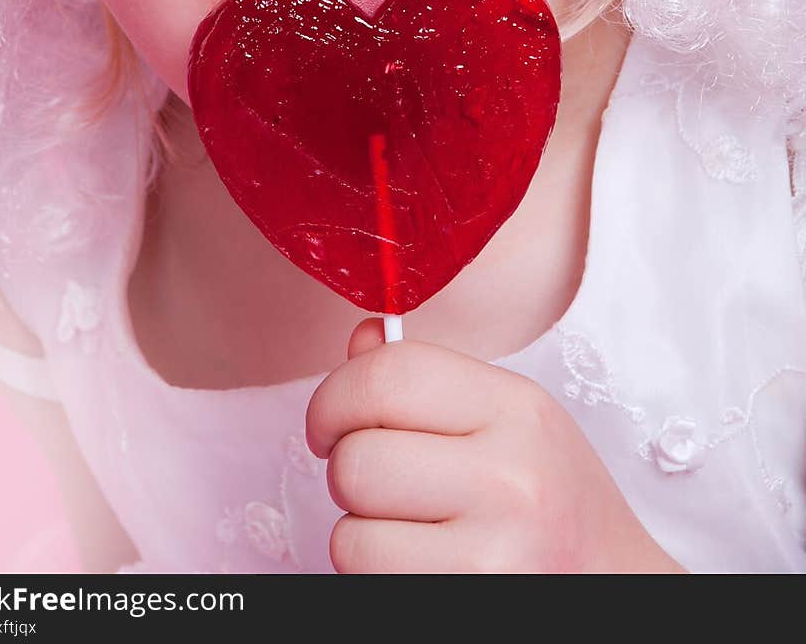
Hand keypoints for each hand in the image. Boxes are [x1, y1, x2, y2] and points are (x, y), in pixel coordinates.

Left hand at [306, 319, 686, 573]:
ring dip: (362, 536)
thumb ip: (429, 380)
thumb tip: (360, 342)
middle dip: (350, 474)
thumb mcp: (510, 422)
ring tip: (414, 533)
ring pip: (350, 534)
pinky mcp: (469, 606)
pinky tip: (424, 567)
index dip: (335, 397)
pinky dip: (376, 578)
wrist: (617, 589)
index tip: (330, 423)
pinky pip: (367, 584)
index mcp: (516, 409)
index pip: (389, 375)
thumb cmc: (555, 504)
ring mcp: (493, 553)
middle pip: (356, 459)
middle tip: (385, 487)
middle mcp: (510, 476)